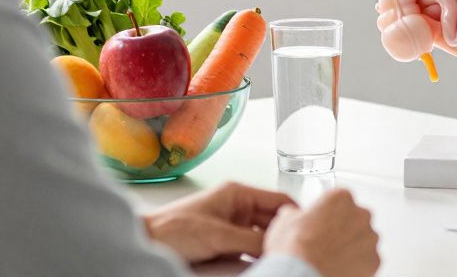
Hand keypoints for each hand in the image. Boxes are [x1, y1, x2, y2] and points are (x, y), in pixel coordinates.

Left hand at [143, 181, 293, 263]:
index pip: (279, 201)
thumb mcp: (219, 235)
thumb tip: (279, 247)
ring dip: (270, 247)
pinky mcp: (225, 244)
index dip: (296, 214)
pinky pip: (250, 249)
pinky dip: (258, 256)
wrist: (147, 243)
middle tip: (295, 247)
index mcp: (238, 193)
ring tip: (281, 255)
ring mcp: (232, 226)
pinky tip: (263, 263)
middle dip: (284, 234)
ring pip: (263, 237)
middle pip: (273, 221)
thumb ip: (252, 240)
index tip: (309, 229)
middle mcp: (238, 207)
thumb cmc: (173, 229)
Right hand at [263, 188, 379, 276]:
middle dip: (343, 229)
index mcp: (341, 198)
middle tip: (325, 242)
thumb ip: (297, 213)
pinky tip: (339, 267)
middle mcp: (361, 214)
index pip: (339, 200)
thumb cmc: (296, 249)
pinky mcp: (375, 260)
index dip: (328, 213)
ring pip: (362, 239)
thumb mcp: (285, 220)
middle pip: (354, 218)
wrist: (303, 275)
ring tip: (331, 258)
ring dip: (351, 246)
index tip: (321, 222)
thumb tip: (293, 215)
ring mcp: (370, 238)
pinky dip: (357, 264)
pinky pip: (367, 260)